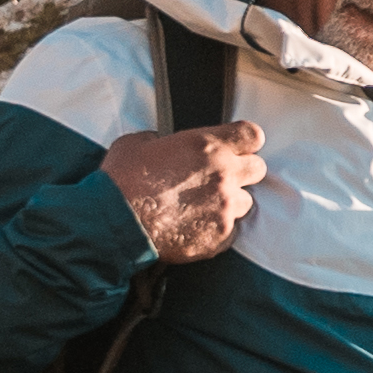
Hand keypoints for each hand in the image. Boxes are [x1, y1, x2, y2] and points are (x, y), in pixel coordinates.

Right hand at [109, 121, 261, 262]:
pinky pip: (231, 231)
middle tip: (218, 179)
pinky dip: (217, 230)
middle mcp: (224, 175)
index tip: (237, 148)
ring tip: (201, 208)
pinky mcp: (220, 237)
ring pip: (246, 202)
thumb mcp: (136, 143)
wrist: (115, 224)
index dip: (244, 142)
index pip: (252, 135)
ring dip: (229, 203)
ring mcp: (225, 208)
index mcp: (208, 146)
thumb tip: (161, 143)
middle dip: (241, 172)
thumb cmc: (121, 182)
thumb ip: (160, 139)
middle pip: (257, 169)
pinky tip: (194, 227)